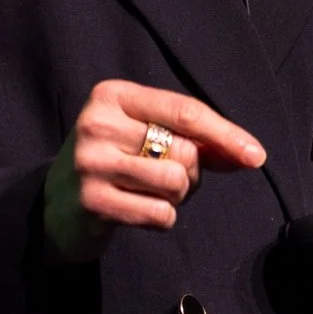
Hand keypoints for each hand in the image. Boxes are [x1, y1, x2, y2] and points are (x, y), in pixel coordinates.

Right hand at [43, 80, 265, 262]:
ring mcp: (91, 162)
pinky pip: (160, 213)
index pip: (184, 111)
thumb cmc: (114, 166)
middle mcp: (97, 122)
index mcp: (113, 95)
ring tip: (149, 194)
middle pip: (184, 150)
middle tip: (164, 180)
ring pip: (176, 182)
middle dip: (191, 173)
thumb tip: (249, 154)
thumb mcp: (144, 137)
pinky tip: (136, 212)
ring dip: (177, 197)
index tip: (256, 155)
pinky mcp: (92, 200)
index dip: (225, 134)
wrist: (56, 209)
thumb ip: (195, 140)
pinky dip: (161, 218)